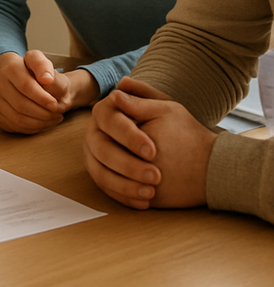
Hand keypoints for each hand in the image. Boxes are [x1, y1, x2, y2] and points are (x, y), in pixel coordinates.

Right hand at [0, 50, 97, 133]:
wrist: (15, 77)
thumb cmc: (31, 70)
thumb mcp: (39, 60)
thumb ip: (44, 66)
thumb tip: (47, 79)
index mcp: (10, 68)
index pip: (25, 86)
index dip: (42, 98)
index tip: (54, 104)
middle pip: (21, 105)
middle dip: (43, 113)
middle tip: (57, 113)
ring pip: (18, 119)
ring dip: (39, 123)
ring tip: (52, 118)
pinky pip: (15, 127)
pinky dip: (31, 128)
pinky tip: (41, 122)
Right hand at [84, 77, 216, 209]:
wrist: (191, 157)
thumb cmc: (176, 129)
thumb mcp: (165, 109)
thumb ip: (142, 99)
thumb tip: (120, 87)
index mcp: (108, 111)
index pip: (109, 120)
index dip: (128, 136)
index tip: (153, 151)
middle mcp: (97, 132)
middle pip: (101, 148)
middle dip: (127, 165)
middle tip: (155, 176)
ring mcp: (97, 155)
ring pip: (100, 172)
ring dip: (124, 185)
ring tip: (150, 192)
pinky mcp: (102, 174)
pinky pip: (106, 188)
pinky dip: (124, 196)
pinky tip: (143, 201)